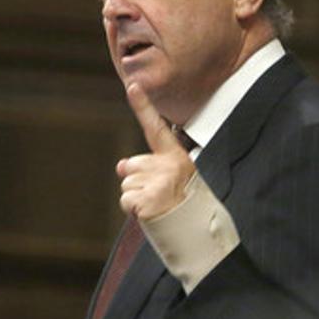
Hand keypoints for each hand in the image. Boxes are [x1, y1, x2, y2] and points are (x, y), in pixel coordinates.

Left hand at [116, 83, 196, 220]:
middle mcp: (167, 166)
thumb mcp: (172, 180)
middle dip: (137, 181)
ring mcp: (157, 183)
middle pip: (131, 166)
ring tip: (159, 205)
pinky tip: (152, 214)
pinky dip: (134, 210)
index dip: (143, 106)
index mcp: (177, 157)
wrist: (198, 232)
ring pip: (126, 185)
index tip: (133, 86)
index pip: (155, 128)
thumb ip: (149, 167)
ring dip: (136, 197)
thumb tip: (120, 165)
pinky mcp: (146, 200)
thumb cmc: (186, 205)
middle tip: (160, 195)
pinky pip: (126, 201)